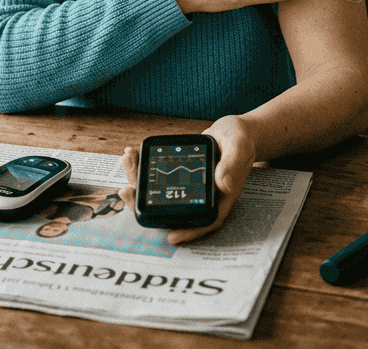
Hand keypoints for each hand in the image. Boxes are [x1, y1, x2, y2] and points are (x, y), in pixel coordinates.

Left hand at [118, 116, 257, 243]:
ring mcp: (189, 187)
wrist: (235, 131)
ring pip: (161, 193)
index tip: (171, 236)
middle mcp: (201, 196)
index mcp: (219, 196)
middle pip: (173, 209)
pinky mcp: (180, 174)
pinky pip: (159, 176)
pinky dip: (144, 166)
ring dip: (140, 181)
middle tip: (127, 190)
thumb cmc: (241, 139)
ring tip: (127, 160)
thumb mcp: (240, 146)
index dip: (189, 231)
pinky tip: (133, 153)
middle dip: (147, 203)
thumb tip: (223, 184)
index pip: (204, 220)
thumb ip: (232, 164)